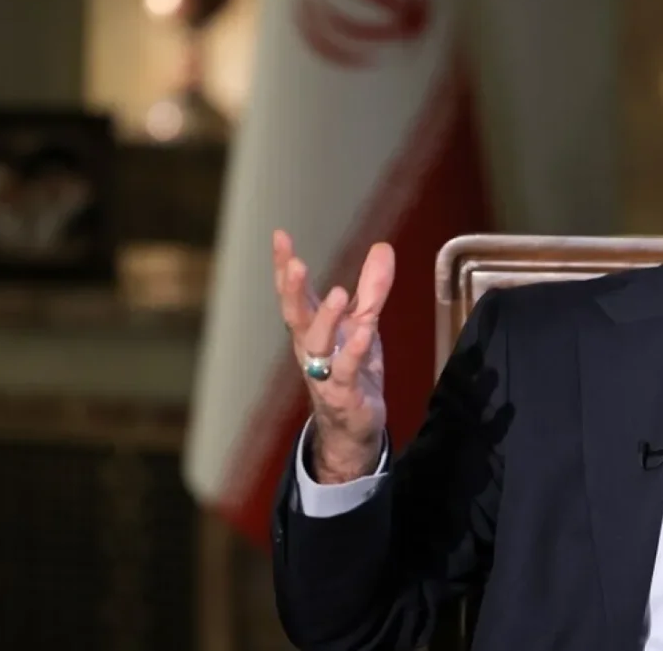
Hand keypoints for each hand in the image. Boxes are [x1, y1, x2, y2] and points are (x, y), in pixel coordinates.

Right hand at [273, 230, 394, 482]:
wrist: (355, 426)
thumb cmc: (353, 369)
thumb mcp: (364, 322)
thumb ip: (372, 288)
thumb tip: (382, 246)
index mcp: (312, 327)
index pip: (294, 293)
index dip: (285, 266)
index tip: (280, 236)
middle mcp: (311, 347)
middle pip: (296, 316)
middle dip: (293, 290)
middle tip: (296, 264)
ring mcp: (325, 371)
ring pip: (318, 344)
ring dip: (326, 318)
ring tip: (339, 293)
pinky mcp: (344, 393)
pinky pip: (346, 371)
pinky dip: (353, 352)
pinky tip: (362, 333)